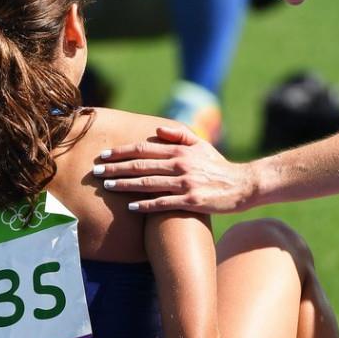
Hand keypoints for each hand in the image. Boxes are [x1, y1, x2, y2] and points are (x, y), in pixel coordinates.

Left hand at [96, 127, 256, 212]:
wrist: (244, 184)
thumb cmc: (218, 165)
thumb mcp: (201, 144)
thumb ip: (179, 135)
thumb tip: (157, 131)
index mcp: (180, 150)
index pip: (144, 148)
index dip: (121, 152)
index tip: (103, 156)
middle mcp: (180, 164)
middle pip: (141, 164)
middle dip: (115, 168)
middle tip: (95, 172)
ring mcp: (185, 183)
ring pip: (148, 182)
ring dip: (124, 184)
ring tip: (106, 187)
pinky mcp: (191, 201)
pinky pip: (163, 203)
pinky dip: (145, 204)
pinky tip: (130, 206)